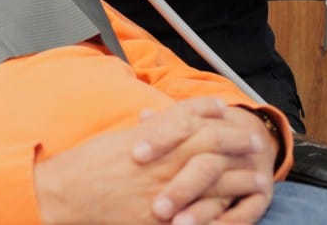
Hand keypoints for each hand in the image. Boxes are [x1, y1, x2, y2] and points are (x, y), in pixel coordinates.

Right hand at [34, 98, 271, 224]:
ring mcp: (163, 191)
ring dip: (239, 178)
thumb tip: (168, 115)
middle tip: (255, 143)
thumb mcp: (119, 136)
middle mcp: (161, 161)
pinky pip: (202, 217)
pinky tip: (236, 211)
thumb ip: (149, 128)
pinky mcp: (161, 220)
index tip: (227, 112)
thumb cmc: (89, 163)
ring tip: (259, 178)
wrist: (68, 193)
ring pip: (213, 181)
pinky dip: (223, 213)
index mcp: (150, 139)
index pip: (191, 118)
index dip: (212, 113)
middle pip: (210, 145)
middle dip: (236, 142)